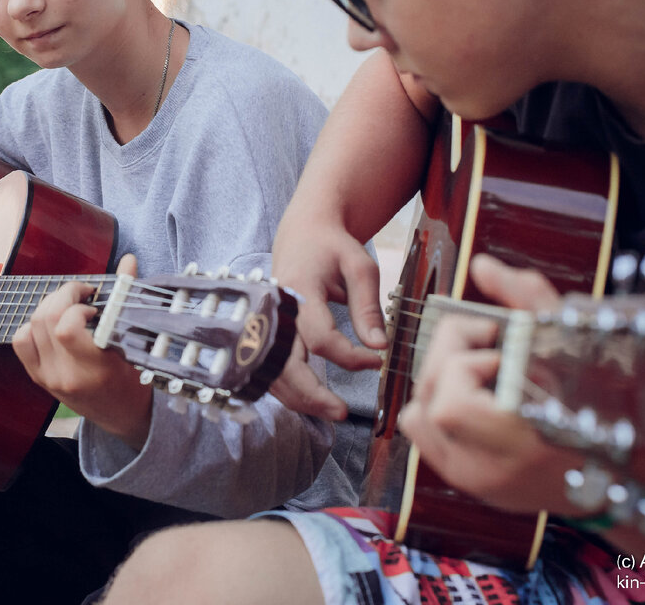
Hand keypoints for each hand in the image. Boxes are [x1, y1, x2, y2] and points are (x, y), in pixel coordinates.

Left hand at [11, 254, 151, 449]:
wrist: (123, 417)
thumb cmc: (135, 379)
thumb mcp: (135, 343)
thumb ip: (126, 298)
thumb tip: (128, 260)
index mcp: (94, 368)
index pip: (66, 327)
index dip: (76, 303)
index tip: (94, 300)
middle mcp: (66, 374)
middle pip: (45, 320)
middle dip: (62, 295)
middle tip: (82, 294)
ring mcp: (48, 377)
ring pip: (31, 326)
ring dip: (49, 306)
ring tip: (70, 306)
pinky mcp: (38, 378)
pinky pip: (21, 341)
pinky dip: (33, 325)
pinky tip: (54, 323)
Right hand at [269, 221, 385, 420]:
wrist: (303, 231)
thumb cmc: (333, 246)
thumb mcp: (359, 266)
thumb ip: (367, 307)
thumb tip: (379, 346)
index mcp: (297, 290)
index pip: (320, 338)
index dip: (350, 357)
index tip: (376, 360)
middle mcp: (275, 310)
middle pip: (286, 364)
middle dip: (312, 394)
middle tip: (342, 412)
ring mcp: (266, 323)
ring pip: (274, 373)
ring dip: (300, 398)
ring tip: (333, 411)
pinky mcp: (266, 332)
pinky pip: (272, 368)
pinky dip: (290, 389)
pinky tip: (313, 400)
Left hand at [400, 254, 588, 514]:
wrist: (613, 471)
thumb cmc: (601, 404)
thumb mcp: (573, 344)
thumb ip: (528, 299)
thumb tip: (482, 267)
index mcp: (520, 444)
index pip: (451, 405)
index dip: (467, 365)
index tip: (502, 349)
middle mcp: (487, 469)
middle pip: (429, 399)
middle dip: (452, 357)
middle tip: (490, 346)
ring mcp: (470, 477)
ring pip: (418, 411)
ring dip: (442, 377)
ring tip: (484, 369)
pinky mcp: (461, 477)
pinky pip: (420, 428)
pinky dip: (437, 400)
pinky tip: (474, 392)